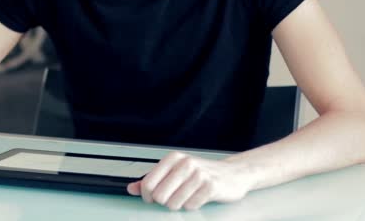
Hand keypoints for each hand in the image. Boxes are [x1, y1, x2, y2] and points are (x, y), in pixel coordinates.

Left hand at [127, 151, 252, 210]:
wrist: (233, 174)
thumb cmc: (202, 173)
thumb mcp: (174, 172)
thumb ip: (151, 180)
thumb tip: (131, 188)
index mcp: (173, 158)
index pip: (148, 184)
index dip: (147, 197)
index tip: (153, 199)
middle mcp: (185, 163)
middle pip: (159, 196)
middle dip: (165, 202)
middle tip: (175, 196)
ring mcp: (198, 174)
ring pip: (173, 204)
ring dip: (179, 205)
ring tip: (188, 196)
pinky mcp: (210, 187)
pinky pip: (190, 206)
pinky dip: (192, 206)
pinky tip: (198, 197)